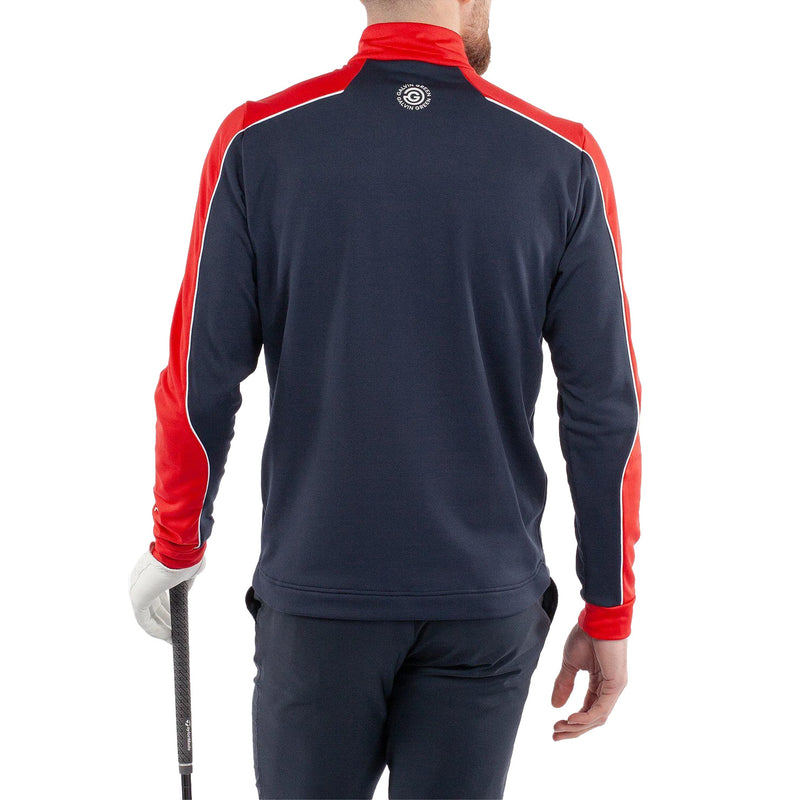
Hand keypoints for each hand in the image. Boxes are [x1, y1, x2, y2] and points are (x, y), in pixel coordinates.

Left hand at [129, 548, 205, 642]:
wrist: (179, 549)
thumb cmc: (185, 555)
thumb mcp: (189, 569)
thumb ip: (186, 581)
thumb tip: (185, 590)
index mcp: (151, 571)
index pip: (157, 593)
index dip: (166, 606)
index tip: (176, 615)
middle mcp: (141, 580)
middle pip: (152, 605)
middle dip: (164, 619)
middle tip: (175, 630)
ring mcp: (137, 589)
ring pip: (147, 615)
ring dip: (161, 627)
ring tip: (173, 638)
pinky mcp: (138, 598)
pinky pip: (145, 620)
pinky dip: (156, 630)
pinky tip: (168, 637)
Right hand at [551, 623, 627, 739]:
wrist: (596, 618)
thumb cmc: (586, 635)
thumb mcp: (570, 663)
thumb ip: (564, 683)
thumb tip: (555, 706)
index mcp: (600, 683)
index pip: (588, 709)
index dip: (572, 721)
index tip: (555, 728)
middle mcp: (609, 689)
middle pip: (593, 718)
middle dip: (574, 730)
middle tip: (555, 735)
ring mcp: (614, 687)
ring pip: (597, 717)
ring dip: (578, 726)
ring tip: (560, 728)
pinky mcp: (616, 684)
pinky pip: (602, 708)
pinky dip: (586, 717)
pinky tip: (571, 719)